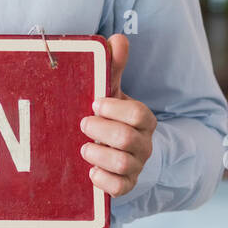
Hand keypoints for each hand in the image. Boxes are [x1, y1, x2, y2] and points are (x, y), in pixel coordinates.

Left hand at [80, 34, 155, 196]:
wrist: (112, 149)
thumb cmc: (109, 116)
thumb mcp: (111, 92)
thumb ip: (114, 67)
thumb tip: (117, 38)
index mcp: (143, 119)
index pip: (138, 114)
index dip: (115, 108)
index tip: (94, 103)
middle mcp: (144, 144)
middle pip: (127, 138)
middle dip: (101, 130)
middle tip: (83, 124)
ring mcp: (136, 166)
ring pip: (123, 164)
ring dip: (98, 154)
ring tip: (83, 148)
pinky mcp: (126, 186)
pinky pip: (119, 189)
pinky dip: (102, 180)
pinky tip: (89, 171)